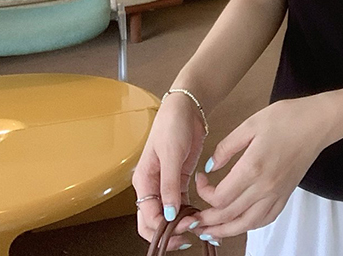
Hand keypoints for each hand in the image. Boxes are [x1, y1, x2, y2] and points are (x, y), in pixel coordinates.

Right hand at [133, 93, 208, 249]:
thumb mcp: (171, 154)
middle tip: (189, 234)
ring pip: (167, 215)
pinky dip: (187, 212)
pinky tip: (198, 216)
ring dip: (179, 225)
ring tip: (198, 227)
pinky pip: (180, 203)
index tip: (183, 228)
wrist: (186, 106)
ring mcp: (166, 184)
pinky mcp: (180, 179)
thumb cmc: (173, 124)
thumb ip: (169, 184)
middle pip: (153, 221)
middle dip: (169, 233)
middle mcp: (152, 186)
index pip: (146, 217)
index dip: (163, 228)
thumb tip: (166, 215)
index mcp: (143, 181)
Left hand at [191, 97, 334, 239]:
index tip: (201, 180)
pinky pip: (265, 219)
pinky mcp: (286, 195)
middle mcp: (265, 187)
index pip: (220, 197)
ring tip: (209, 232)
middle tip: (193, 218)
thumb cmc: (287, 118)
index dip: (204, 194)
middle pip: (229, 216)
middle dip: (207, 220)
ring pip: (246, 224)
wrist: (318, 123)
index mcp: (253, 167)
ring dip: (225, 231)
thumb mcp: (251, 124)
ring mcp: (277, 193)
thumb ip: (226, 147)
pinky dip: (249, 226)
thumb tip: (210, 167)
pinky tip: (239, 223)